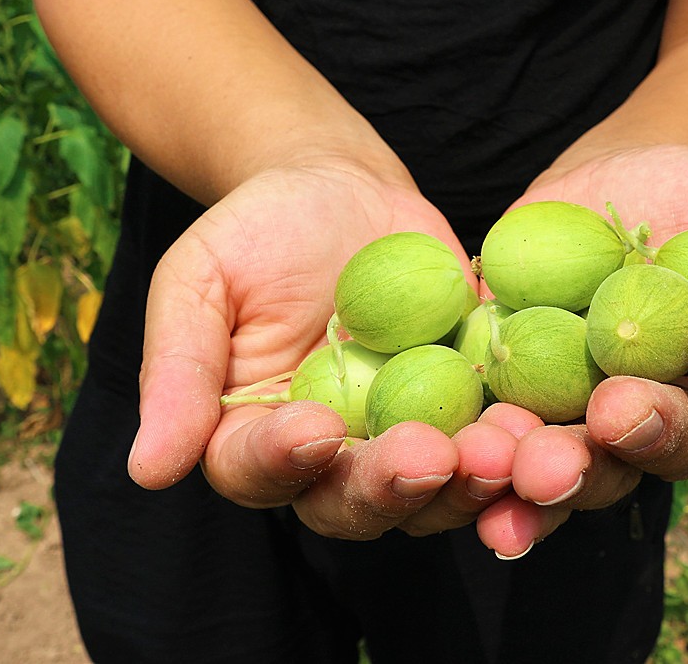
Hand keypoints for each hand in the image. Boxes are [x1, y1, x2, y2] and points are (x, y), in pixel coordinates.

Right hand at [131, 160, 518, 538]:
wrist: (339, 187)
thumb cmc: (255, 230)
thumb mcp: (199, 281)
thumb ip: (176, 371)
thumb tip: (146, 470)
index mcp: (254, 438)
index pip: (259, 471)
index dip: (281, 460)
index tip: (310, 427)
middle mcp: (332, 457)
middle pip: (354, 500)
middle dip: (390, 486)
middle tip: (426, 456)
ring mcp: (405, 434)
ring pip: (433, 487)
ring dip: (467, 480)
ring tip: (500, 450)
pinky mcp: (466, 404)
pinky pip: (491, 435)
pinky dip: (516, 440)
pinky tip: (541, 426)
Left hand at [473, 144, 687, 557]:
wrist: (612, 182)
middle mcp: (672, 414)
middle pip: (668, 446)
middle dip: (643, 434)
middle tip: (616, 415)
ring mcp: (592, 417)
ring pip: (584, 465)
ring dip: (556, 473)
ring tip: (526, 467)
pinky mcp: (523, 402)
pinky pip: (507, 442)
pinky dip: (488, 462)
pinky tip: (466, 464)